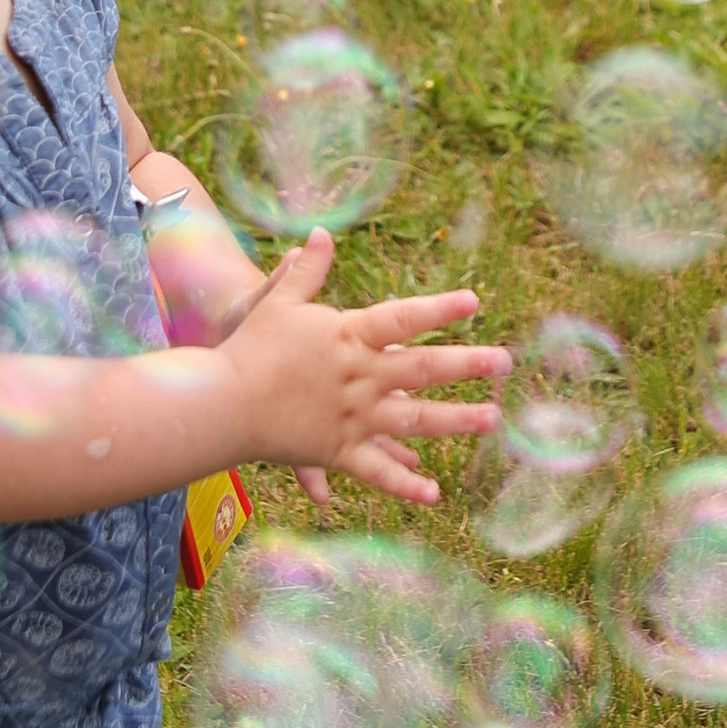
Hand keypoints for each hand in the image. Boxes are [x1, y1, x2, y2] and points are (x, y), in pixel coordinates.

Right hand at [215, 232, 504, 504]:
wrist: (220, 400)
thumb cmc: (248, 346)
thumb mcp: (277, 301)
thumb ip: (305, 271)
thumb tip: (319, 234)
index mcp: (348, 337)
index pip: (402, 318)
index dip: (439, 308)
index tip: (474, 302)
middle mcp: (359, 377)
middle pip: (423, 368)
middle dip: (467, 364)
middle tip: (506, 363)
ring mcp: (352, 416)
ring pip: (414, 419)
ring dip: (455, 420)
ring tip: (491, 419)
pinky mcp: (337, 450)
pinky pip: (376, 470)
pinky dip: (404, 483)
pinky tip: (434, 493)